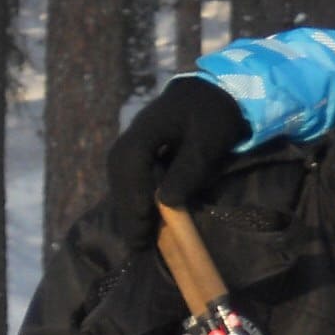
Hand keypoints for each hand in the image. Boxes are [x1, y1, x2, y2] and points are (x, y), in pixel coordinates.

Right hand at [107, 77, 249, 248]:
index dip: (133, 195)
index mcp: (148, 126)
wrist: (215, 93)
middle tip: (138, 242)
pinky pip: (129, 175)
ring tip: (139, 237)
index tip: (143, 222)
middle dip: (127, 208)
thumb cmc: (215, 117)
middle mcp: (134, 133)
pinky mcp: (141, 150)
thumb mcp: (208, 142)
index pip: (129, 162)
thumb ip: (188, 169)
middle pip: (118, 172)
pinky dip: (133, 198)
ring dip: (128, 207)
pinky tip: (142, 219)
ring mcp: (135, 140)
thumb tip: (166, 201)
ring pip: (120, 175)